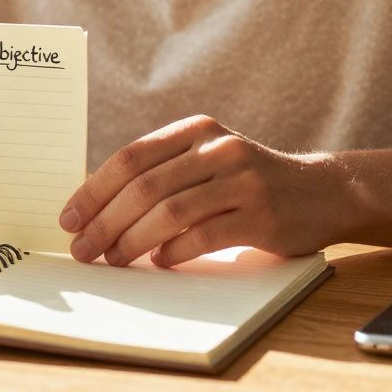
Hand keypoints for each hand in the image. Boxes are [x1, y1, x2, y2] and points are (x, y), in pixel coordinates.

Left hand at [59, 115, 342, 267]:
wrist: (322, 191)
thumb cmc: (248, 180)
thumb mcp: (207, 159)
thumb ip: (163, 172)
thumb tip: (96, 209)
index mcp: (196, 129)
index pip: (131, 158)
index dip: (94, 190)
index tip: (69, 218)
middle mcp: (217, 149)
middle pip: (144, 187)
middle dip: (105, 222)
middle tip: (83, 249)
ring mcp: (242, 180)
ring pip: (169, 212)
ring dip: (132, 241)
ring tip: (113, 259)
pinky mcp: (261, 216)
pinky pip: (203, 236)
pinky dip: (173, 252)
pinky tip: (159, 261)